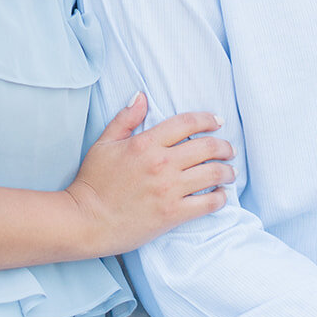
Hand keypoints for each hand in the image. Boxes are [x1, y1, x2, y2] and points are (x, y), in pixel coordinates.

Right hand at [66, 94, 233, 255]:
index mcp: (146, 143)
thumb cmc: (93, 182)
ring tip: (230, 172)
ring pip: (212, 174)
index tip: (218, 121)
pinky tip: (221, 195)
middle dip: (224, 146)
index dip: (207, 119)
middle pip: (207, 147)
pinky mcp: (172, 214)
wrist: (86, 220)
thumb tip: (141, 96)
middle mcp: (161, 164)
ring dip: (227, 171)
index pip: (187, 123)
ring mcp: (169, 190)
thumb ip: (125, 118)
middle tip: (229, 149)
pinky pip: (207, 203)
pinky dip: (220, 198)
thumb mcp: (104, 143)